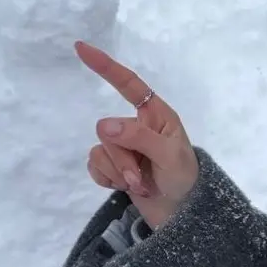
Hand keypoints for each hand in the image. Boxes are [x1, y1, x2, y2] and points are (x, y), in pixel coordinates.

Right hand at [75, 41, 199, 231]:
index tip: (81, 48)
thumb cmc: (185, 179)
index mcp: (155, 115)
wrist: (184, 218)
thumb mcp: (168, 155)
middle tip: (142, 178)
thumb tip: (104, 126)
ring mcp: (124, 149)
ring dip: (118, 172)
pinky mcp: (114, 169)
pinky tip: (124, 189)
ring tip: (139, 186)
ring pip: (100, 150)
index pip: (127, 84)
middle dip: (122, 158)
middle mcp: (137, 127)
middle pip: (107, 130)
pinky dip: (107, 180)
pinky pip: (94, 166)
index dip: (105, 66)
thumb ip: (138, 137)